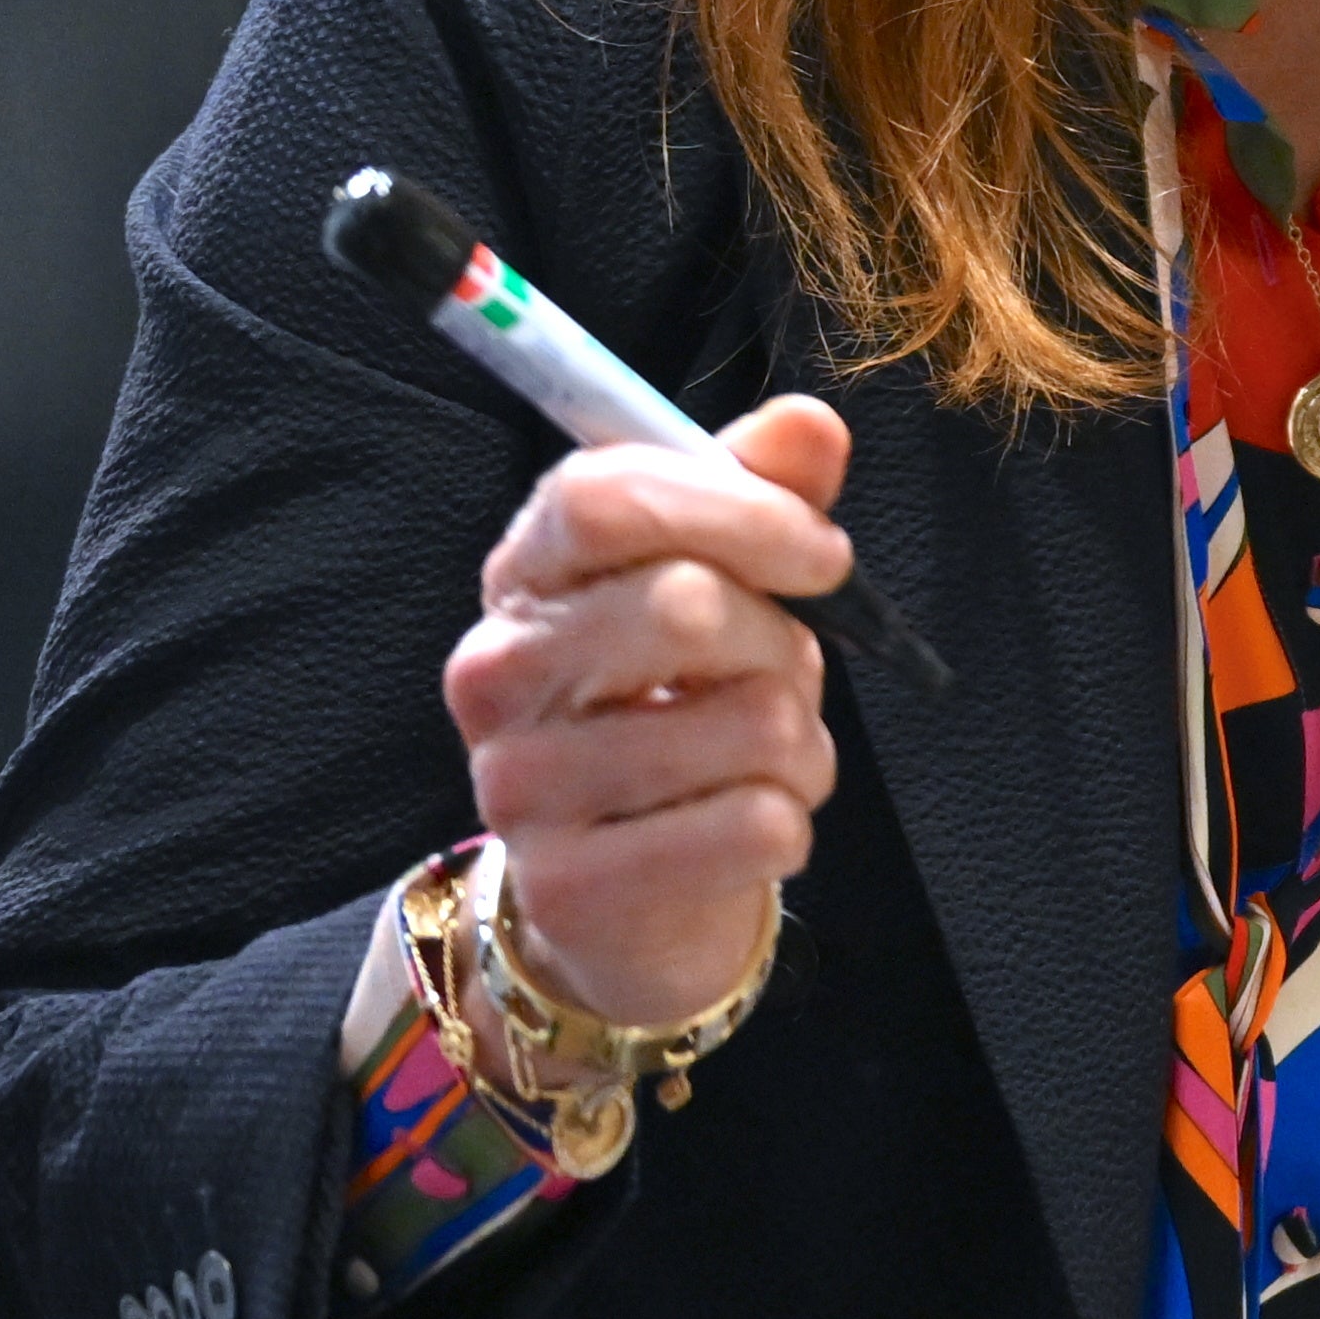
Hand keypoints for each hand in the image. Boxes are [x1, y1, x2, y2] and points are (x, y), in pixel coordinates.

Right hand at [445, 397, 855, 1024]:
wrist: (635, 894)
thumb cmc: (686, 707)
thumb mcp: (729, 587)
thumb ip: (762, 497)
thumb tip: (810, 424)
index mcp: (526, 573)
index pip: (605, 497)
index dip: (738, 510)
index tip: (822, 552)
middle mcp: (496, 671)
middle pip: (682, 603)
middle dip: (781, 640)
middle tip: (781, 673)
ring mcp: (517, 787)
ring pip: (747, 722)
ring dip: (799, 741)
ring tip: (764, 757)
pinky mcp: (568, 887)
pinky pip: (753, 825)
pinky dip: (791, 822)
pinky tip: (748, 825)